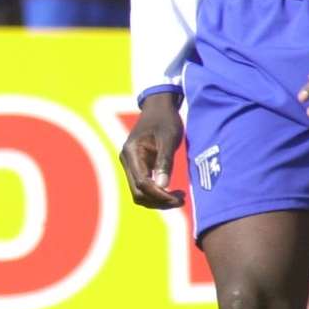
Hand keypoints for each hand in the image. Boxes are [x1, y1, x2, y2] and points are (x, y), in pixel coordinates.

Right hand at [118, 92, 184, 208]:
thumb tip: (163, 186)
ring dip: (157, 200)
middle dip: (159, 200)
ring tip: (178, 197)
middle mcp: (126, 161)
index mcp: (131, 152)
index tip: (178, 198)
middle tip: (181, 200)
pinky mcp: (137, 167)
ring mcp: (130, 165)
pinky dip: (156, 193)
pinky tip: (172, 191)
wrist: (158, 107)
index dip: (159, 194)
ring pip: (139, 193)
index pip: (142, 182)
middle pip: (138, 192)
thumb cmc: (165, 120)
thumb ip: (164, 162)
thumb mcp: (169, 139)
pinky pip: (143, 186)